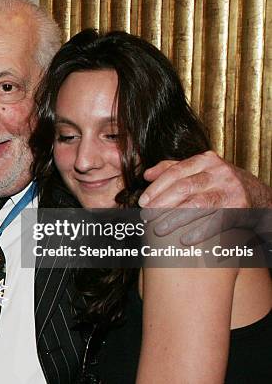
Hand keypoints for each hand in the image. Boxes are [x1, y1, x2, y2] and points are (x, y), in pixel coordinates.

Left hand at [138, 151, 271, 243]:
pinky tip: (184, 240)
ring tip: (158, 229)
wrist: (259, 196)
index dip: (156, 188)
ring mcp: (230, 190)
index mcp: (205, 160)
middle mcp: (218, 172)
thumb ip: (172, 168)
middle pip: (183, 187)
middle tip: (145, 216)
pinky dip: (199, 232)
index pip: (175, 172)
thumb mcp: (200, 170)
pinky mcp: (240, 208)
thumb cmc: (220, 183)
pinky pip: (215, 222)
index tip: (142, 201)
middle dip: (161, 204)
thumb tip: (146, 175)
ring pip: (196, 205)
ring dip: (174, 219)